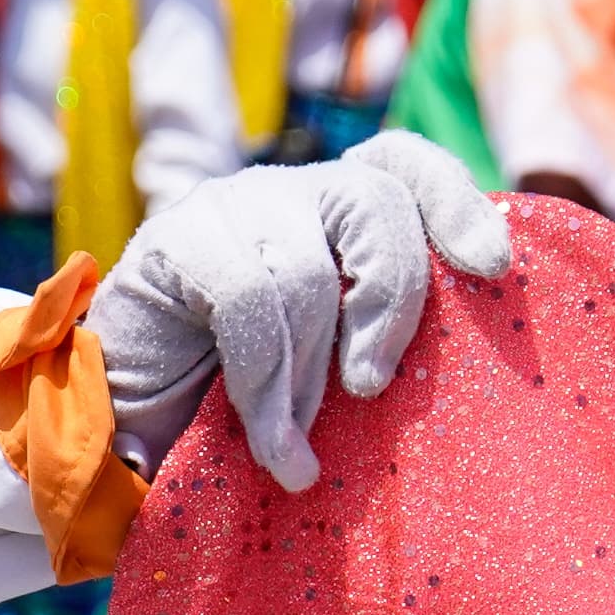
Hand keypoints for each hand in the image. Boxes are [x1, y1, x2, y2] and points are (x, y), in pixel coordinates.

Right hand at [88, 129, 512, 490]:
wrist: (124, 429)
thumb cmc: (244, 406)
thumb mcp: (330, 371)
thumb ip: (377, 341)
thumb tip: (470, 361)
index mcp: (339, 213)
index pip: (406, 166)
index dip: (454, 200)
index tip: (490, 266)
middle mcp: (290, 192)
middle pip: (374, 203)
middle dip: (390, 301)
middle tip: (369, 389)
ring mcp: (229, 206)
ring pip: (308, 268)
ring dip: (307, 375)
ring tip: (296, 449)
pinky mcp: (173, 240)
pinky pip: (248, 298)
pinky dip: (266, 385)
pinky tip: (271, 445)